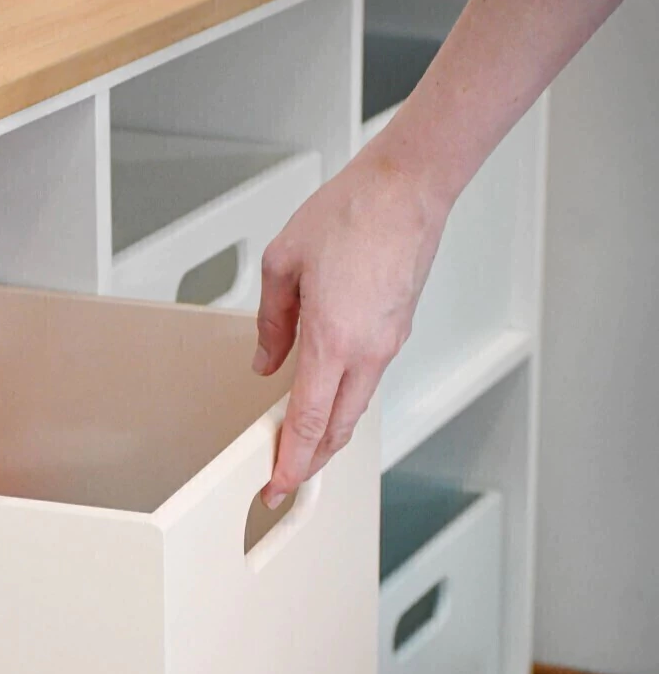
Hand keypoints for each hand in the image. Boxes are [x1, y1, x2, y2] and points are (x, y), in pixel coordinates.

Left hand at [254, 147, 449, 507]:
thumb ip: (271, 323)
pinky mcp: (396, 332)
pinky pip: (366, 383)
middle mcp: (367, 352)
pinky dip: (344, 405)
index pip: (308, 422)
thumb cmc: (353, 213)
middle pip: (337, 431)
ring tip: (302, 451)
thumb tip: (266, 361)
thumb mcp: (283, 264)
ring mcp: (387, 345)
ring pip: (355, 410)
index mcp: (333, 340)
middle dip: (309, 464)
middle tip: (283, 482)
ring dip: (328, 437)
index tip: (275, 485)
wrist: (408, 188)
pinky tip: (327, 404)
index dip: (290, 462)